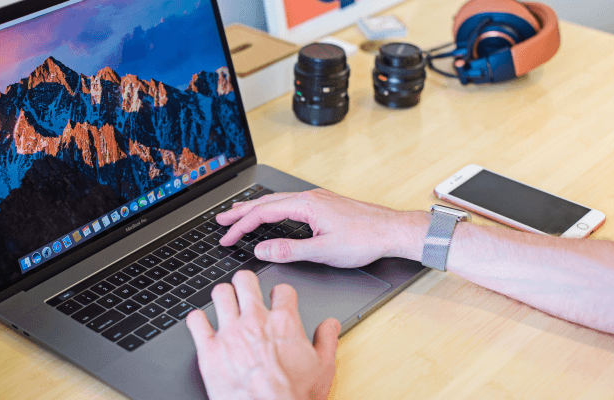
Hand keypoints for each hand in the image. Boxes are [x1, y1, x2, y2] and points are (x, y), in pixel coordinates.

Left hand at [186, 270, 340, 399]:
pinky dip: (197, 320)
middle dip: (245, 283)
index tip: (277, 299)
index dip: (280, 294)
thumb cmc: (294, 398)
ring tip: (224, 303)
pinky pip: (196, 321)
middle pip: (245, 280)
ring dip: (222, 296)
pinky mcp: (209, 351)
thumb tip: (330, 324)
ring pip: (220, 293)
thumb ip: (327, 340)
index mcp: (284, 323)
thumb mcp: (323, 369)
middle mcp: (255, 322)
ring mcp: (230, 334)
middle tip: (245, 290)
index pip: (282, 290)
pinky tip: (202, 325)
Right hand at [216, 189, 427, 267]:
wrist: (392, 230)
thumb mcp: (323, 251)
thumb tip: (261, 250)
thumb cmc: (365, 239)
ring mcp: (317, 199)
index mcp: (306, 205)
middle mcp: (309, 197)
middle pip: (266, 202)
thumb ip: (289, 250)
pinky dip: (272, 208)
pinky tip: (272, 214)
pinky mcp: (324, 204)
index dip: (241, 226)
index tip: (227, 238)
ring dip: (255, 208)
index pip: (262, 214)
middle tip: (220, 219)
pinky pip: (289, 202)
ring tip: (238, 213)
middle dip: (240, 211)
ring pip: (277, 201)